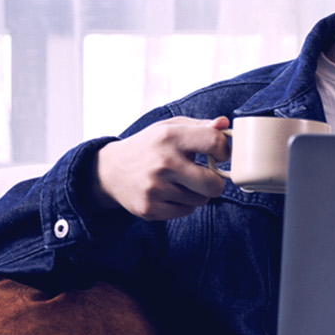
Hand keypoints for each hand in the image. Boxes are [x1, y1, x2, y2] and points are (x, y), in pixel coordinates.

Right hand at [92, 116, 230, 219]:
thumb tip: (225, 123)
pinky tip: (170, 193)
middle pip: (213, 184)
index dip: (224, 150)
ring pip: (201, 200)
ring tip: (180, 182)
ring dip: (197, 193)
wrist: (110, 170)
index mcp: (170, 137)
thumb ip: (200, 126)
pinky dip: (184, 204)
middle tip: (206, 177)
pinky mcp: (150, 208)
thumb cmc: (149, 147)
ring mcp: (155, 188)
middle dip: (215, 182)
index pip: (214, 142)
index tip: (220, 155)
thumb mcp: (170, 128)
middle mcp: (163, 163)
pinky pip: (186, 211)